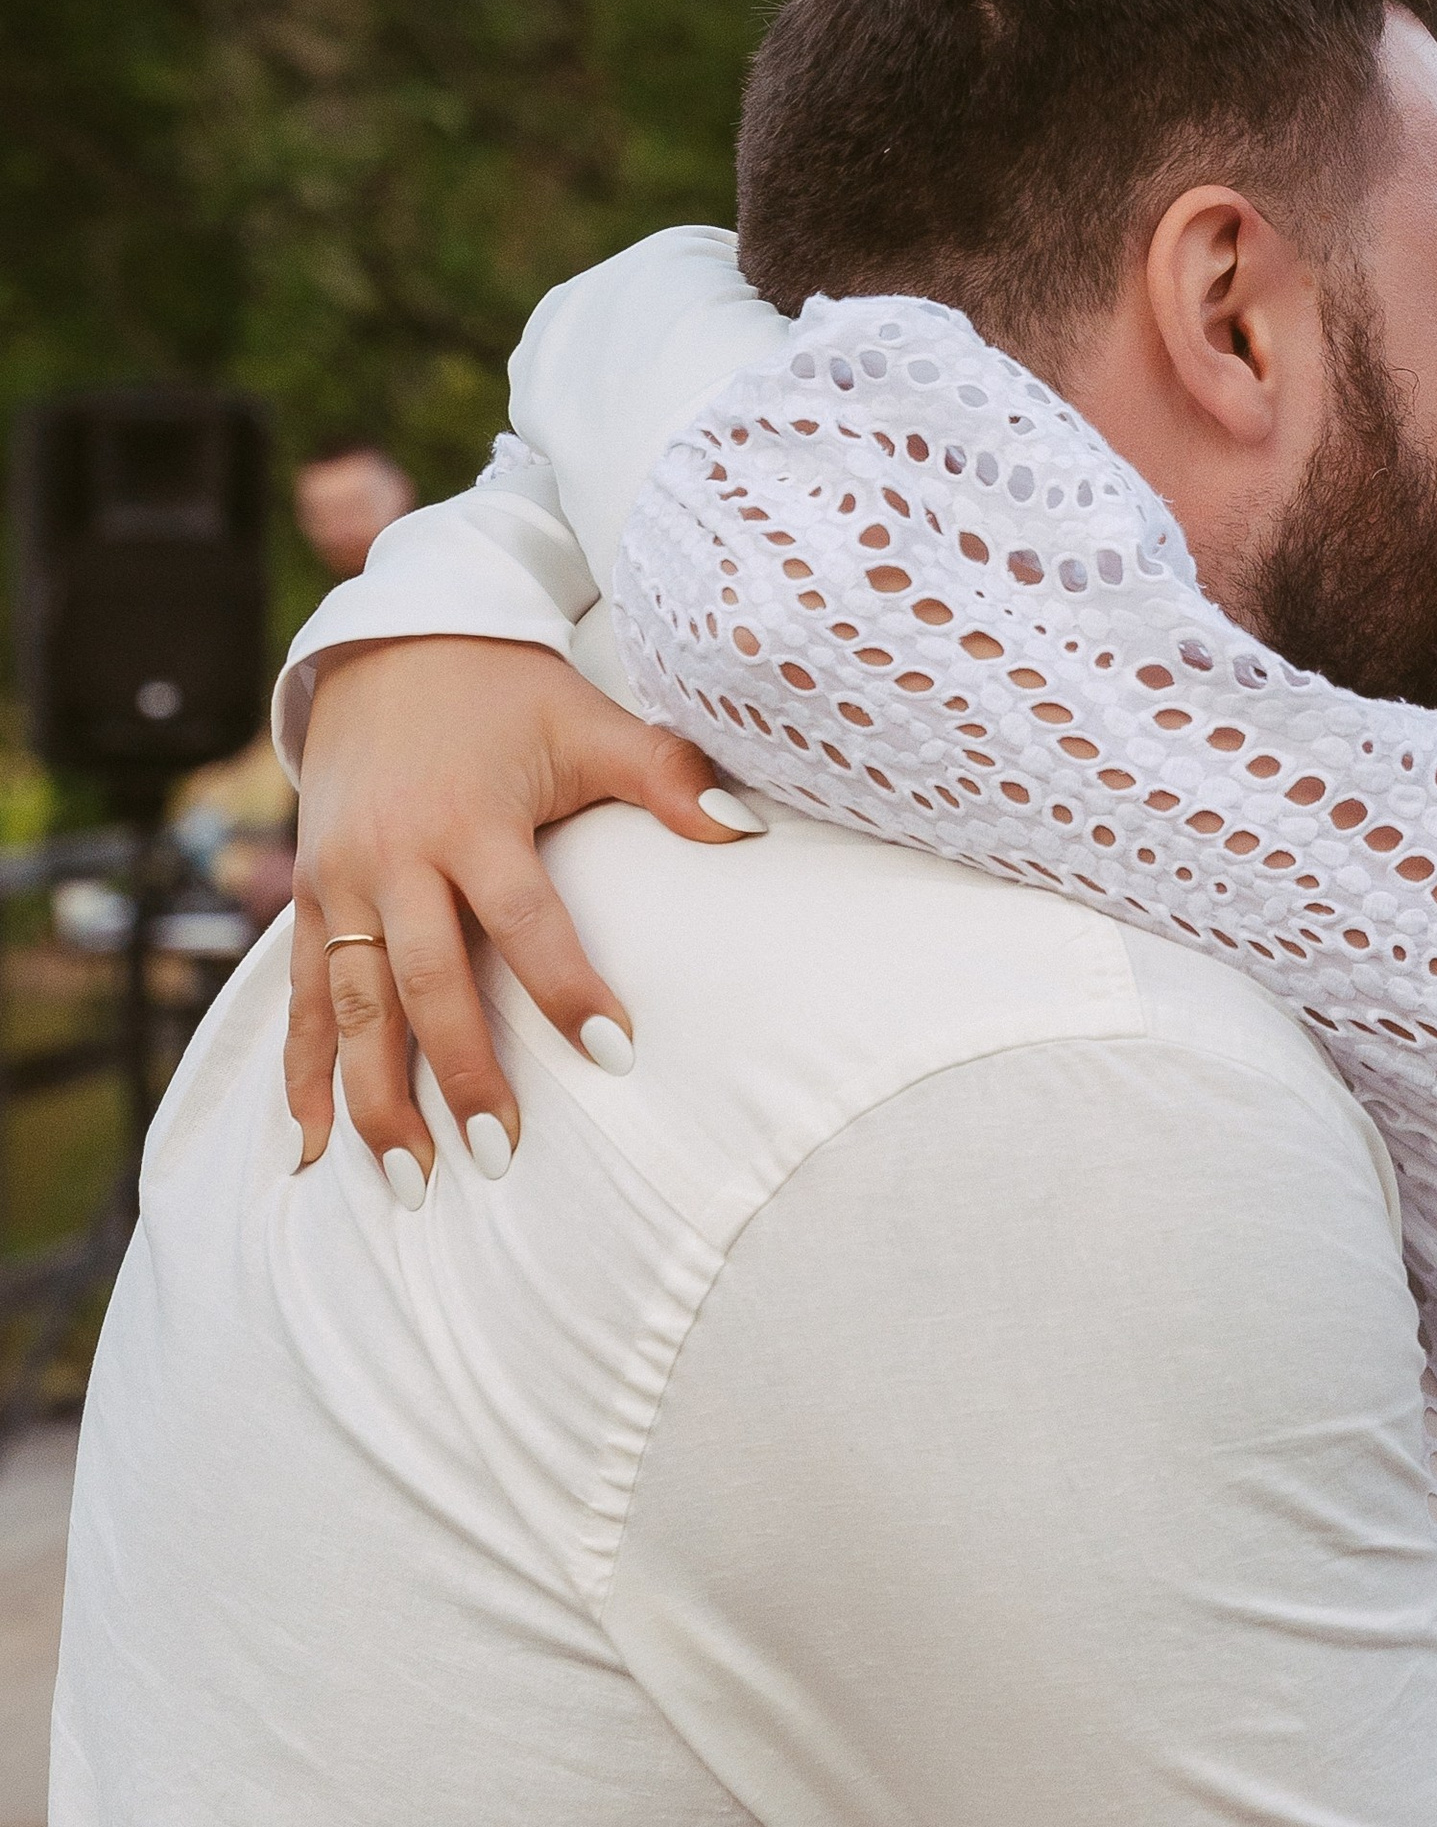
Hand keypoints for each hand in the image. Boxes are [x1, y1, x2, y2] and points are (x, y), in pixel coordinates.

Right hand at [287, 636, 755, 1185]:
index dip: (566, 987)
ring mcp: (338, 880)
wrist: (388, 643)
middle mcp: (393, 856)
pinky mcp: (304, 895)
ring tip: (411, 1183)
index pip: (524, 918)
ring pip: (351, 1005)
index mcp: (469, 819)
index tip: (615, 1056)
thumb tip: (748, 829)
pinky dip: (302, 1070)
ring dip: (375, 1097)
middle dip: (460, 1074)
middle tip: (500, 1157)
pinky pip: (298, 994)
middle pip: (426, 981)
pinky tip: (311, 1144)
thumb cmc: (506, 690)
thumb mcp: (587, 718)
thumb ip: (666, 775)